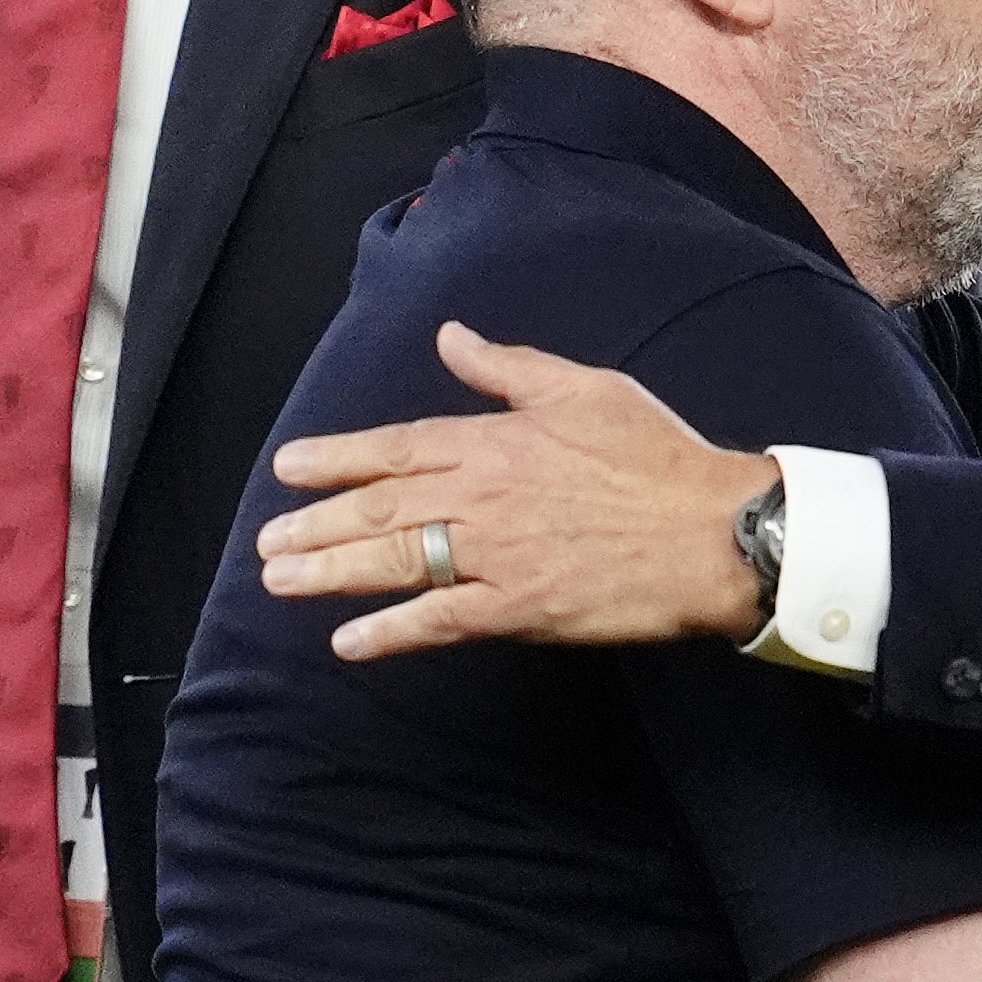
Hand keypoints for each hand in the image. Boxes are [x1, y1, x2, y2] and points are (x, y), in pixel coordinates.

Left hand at [257, 322, 773, 661]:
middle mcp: (484, 497)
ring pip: (396, 564)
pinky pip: (439, 622)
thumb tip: (450, 337)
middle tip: (268, 542)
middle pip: (382, 510)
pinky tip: (350, 643)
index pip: (398, 448)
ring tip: (282, 580)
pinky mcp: (518, 609)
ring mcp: (496, 557)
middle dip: (317, 523)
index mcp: (497, 441)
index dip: (338, 458)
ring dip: (332, 573)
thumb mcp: (585, 388)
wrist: (714, 533)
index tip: (289, 468)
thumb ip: (507, 367)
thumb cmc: (657, 456)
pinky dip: (390, 633)